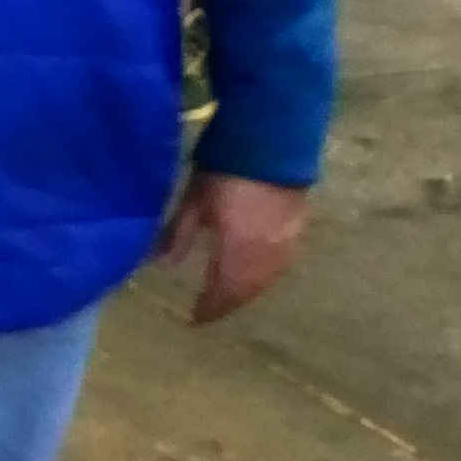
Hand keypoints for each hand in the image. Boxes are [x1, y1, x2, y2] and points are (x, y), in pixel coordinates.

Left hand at [162, 169, 307, 324]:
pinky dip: (263, 275)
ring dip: (247, 291)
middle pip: (246, 290)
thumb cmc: (227, 169)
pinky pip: (279, 266)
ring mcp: (285, 245)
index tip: (195, 319)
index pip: (223, 292)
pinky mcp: (298, 231)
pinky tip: (256, 272)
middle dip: (228, 302)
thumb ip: (181, 233)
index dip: (209, 308)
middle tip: (212, 309)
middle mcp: (265, 257)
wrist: (274, 142)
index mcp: (238, 253)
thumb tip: (162, 264)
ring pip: (265, 281)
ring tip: (231, 295)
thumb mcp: (195, 200)